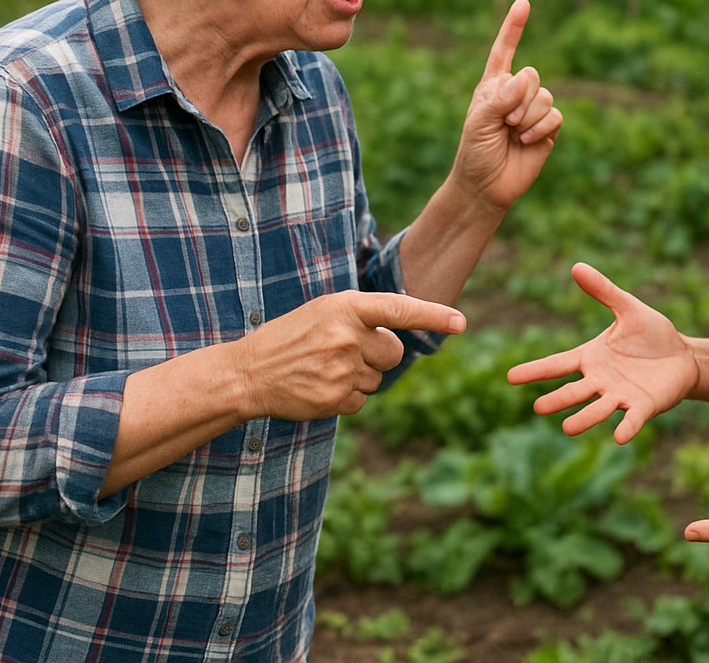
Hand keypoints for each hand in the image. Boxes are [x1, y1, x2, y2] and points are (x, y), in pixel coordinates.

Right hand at [234, 291, 465, 419]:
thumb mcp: (324, 312)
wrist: (248, 372)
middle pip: (394, 353)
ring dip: (358, 376)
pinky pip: (361, 401)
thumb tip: (400, 336)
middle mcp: (347, 336)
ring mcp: (342, 369)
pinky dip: (346, 397)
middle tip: (344, 352)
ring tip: (323, 368)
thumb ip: (362, 317)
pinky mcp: (335, 399)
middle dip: (378, 355)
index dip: (432, 315)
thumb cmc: (291, 337)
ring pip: (377, 379)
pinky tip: (319, 387)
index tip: (460, 322)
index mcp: (345, 307)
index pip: (398, 309)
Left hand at [452, 0, 562, 210]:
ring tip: (513, 135)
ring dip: (527, 119)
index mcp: (494, 85)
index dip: (514, 27)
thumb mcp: (479, 121)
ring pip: (545, 98)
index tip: (523, 3)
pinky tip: (526, 142)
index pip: (503, 51)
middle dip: (520, 100)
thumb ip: (501, 96)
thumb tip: (527, 76)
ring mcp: (532, 111)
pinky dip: (539, 130)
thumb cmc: (475, 152)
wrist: (486, 186)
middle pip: (532, 76)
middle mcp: (515, 94)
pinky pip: (554, 117)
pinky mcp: (547, 130)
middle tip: (504, 123)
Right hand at [507, 262, 699, 443]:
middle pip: (575, 391)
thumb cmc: (652, 333)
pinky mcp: (643, 406)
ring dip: (584, 419)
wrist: (683, 356)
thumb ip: (604, 291)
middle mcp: (601, 380)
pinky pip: (632, 419)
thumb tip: (576, 266)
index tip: (510, 377)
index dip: (535, 371)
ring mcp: (621, 396)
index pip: (558, 364)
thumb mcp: (628, 308)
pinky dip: (626, 427)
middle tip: (538, 408)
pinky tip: (618, 437)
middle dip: (558, 399)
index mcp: (592, 358)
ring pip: (598, 409)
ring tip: (567, 428)